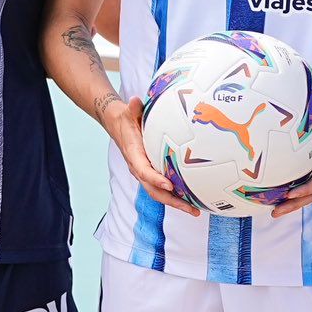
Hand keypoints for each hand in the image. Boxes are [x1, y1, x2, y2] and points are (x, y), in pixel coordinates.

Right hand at [104, 97, 202, 218]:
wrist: (116, 125)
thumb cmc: (125, 119)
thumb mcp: (127, 112)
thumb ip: (132, 109)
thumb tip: (135, 101)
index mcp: (134, 155)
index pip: (144, 171)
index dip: (156, 179)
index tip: (169, 184)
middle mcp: (139, 168)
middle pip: (154, 190)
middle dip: (172, 201)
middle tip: (191, 209)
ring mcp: (144, 173)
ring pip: (159, 193)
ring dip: (176, 203)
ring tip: (195, 210)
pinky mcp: (150, 173)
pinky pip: (162, 188)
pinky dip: (175, 196)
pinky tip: (191, 199)